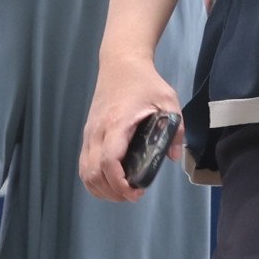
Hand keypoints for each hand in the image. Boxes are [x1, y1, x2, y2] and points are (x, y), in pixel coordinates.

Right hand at [78, 46, 185, 202]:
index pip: (109, 161)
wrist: (120, 63)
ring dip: (101, 189)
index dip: (119, 183)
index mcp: (117, 124)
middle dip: (112, 192)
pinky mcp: (88, 134)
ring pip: (85, 172)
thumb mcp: (168, 100)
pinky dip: (93, 179)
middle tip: (134, 195)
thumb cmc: (144, 81)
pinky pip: (84, 164)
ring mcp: (90, 133)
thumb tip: (172, 156)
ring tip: (122, 192)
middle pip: (93, 173)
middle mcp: (98, 131)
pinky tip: (109, 183)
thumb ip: (175, 129)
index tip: (136, 192)